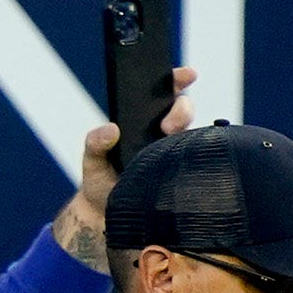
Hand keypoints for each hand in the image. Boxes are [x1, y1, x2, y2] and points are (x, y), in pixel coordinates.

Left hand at [54, 67, 195, 268]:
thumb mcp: (92, 161)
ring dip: (189, 132)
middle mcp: (165, 135)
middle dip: (181, 110)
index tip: (186, 74)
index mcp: (143, 122)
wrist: (108, 218)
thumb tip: (109, 129)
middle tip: (168, 126)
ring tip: (170, 139)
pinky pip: (200, 160)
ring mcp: (177, 153)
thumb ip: (95, 143)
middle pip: (184, 110)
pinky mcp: (185, 174)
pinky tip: (190, 160)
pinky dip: (198, 156)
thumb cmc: (102, 183)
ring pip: (196, 134)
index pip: (165, 94)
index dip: (178, 80)